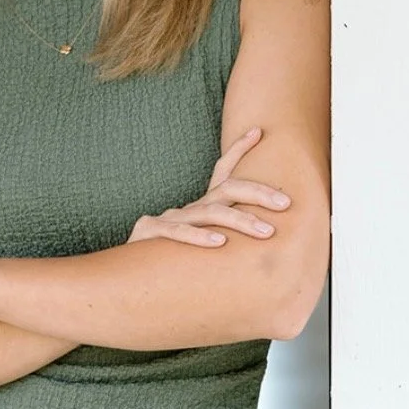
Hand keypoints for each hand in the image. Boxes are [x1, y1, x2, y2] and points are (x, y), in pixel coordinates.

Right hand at [125, 126, 290, 249]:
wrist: (123, 276)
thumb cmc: (168, 262)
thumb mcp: (201, 246)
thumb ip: (225, 241)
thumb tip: (264, 243)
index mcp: (199, 207)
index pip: (222, 172)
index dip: (239, 149)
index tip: (259, 131)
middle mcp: (187, 208)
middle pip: (227, 189)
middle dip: (259, 192)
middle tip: (285, 203)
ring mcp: (168, 218)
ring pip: (210, 213)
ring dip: (241, 221)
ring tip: (265, 231)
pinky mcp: (150, 232)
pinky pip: (178, 233)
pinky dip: (200, 237)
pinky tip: (220, 243)